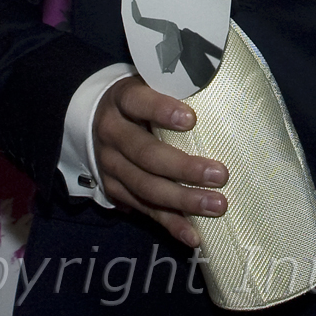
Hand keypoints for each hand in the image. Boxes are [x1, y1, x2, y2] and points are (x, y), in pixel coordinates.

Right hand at [92, 76, 227, 246]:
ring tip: (217, 205)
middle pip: (145, 154)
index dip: (162, 110)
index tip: (191, 119)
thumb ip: (174, 86)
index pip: (137, 102)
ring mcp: (110, 166)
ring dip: (183, 200)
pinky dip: (170, 224)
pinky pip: (144, 210)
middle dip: (184, 168)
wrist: (94, 118)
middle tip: (221, 175)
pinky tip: (194, 235)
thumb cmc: (139, 98)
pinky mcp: (114, 190)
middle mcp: (111, 134)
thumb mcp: (147, 83)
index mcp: (121, 100)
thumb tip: (219, 80)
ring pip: (145, 187)